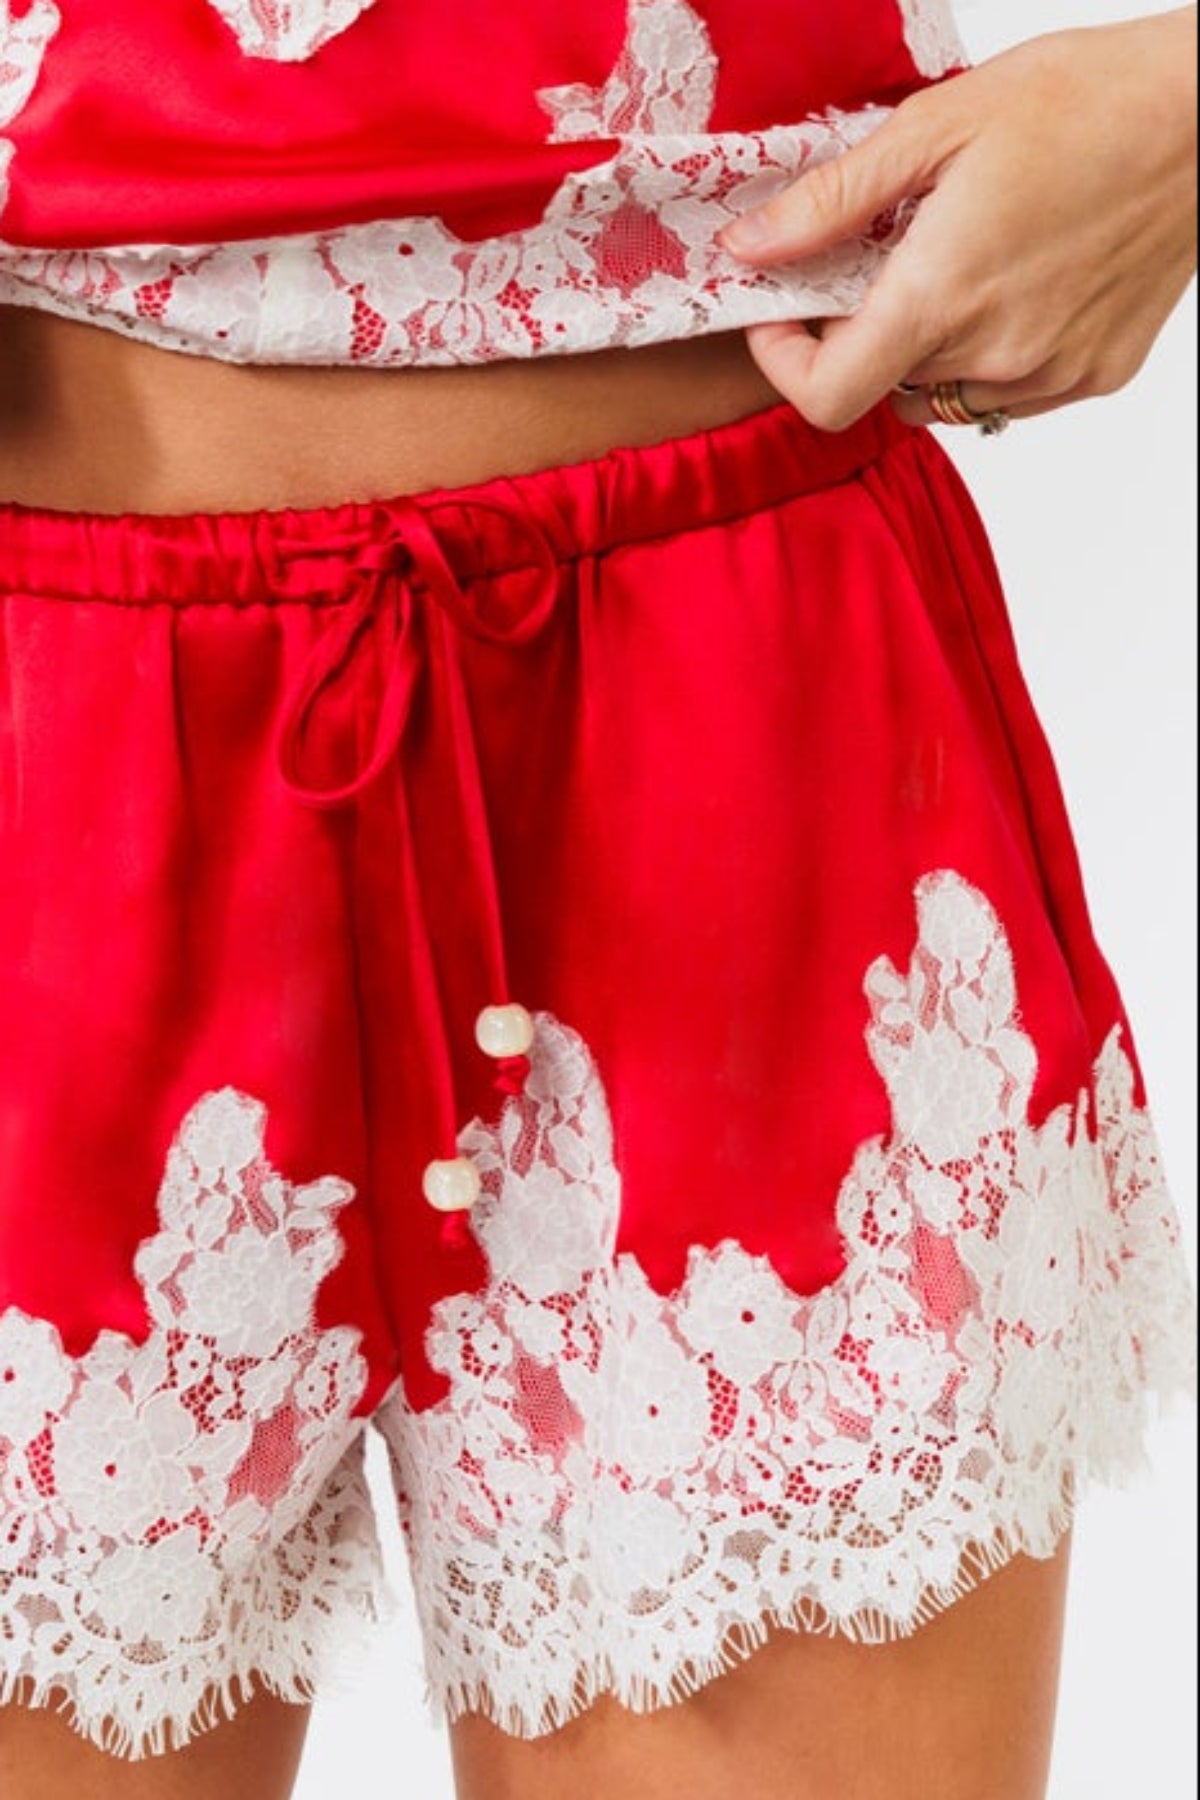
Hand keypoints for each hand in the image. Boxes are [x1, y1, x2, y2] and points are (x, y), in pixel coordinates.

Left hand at [717, 7, 1197, 430]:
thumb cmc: (1085, 100)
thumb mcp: (936, 126)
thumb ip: (831, 201)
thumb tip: (751, 248)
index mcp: (943, 296)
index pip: (826, 398)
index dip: (787, 366)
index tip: (785, 316)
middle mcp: (994, 354)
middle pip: (881, 386)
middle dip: (858, 334)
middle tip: (878, 259)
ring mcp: (1047, 373)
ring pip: (940, 395)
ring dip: (922, 351)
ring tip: (952, 265)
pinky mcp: (1092, 374)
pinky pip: (1006, 393)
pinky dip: (985, 356)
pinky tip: (1011, 284)